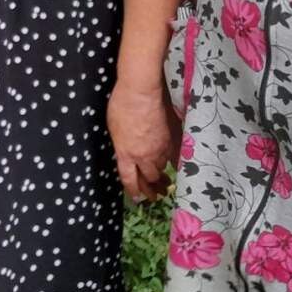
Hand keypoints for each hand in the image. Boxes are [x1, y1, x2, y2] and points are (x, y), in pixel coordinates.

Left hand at [107, 82, 176, 204]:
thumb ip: (122, 145)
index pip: (130, 180)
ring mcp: (160, 149)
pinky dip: (175, 164)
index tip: (138, 198)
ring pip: (162, 169)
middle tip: (154, 194)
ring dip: (162, 177)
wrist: (140, 93)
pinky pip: (175, 158)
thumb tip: (126, 153)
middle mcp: (143, 156)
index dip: (134, 191)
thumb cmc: (121, 105)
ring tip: (165, 183)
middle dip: (151, 188)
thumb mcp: (114, 129)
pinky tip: (177, 168)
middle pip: (149, 178)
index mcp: (125, 154)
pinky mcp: (172, 140)